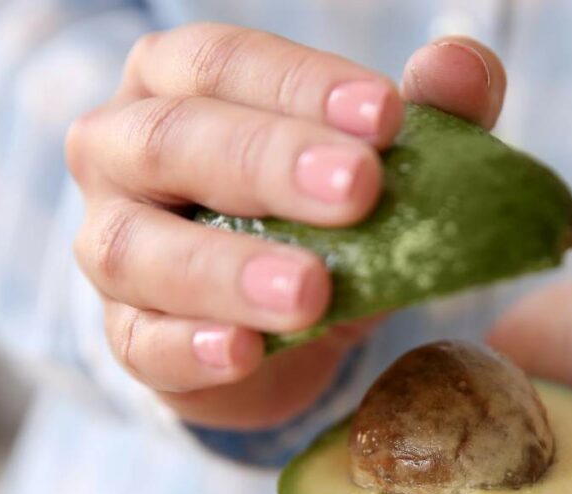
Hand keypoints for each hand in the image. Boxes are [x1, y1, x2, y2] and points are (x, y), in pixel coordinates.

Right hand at [66, 24, 505, 427]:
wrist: (278, 322)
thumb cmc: (315, 215)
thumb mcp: (375, 161)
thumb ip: (426, 112)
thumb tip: (463, 67)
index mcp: (177, 82)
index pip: (226, 63)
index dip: (303, 85)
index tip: (387, 117)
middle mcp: (123, 151)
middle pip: (177, 141)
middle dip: (270, 163)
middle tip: (358, 189)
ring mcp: (108, 247)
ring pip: (140, 249)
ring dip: (228, 270)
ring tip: (310, 291)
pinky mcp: (127, 335)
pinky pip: (141, 342)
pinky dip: (191, 349)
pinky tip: (242, 352)